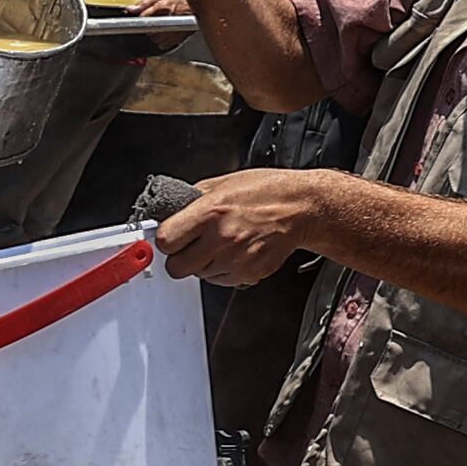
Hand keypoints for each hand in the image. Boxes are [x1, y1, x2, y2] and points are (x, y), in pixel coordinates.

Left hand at [154, 168, 316, 287]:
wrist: (301, 208)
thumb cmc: (266, 192)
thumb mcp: (222, 183)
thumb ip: (192, 200)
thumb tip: (170, 212)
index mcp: (210, 212)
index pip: (165, 241)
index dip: (166, 240)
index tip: (171, 237)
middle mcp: (221, 239)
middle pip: (177, 268)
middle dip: (179, 257)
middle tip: (190, 246)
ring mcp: (235, 260)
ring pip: (199, 276)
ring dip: (203, 264)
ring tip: (220, 244)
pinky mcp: (249, 274)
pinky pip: (221, 281)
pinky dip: (222, 271)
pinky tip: (234, 252)